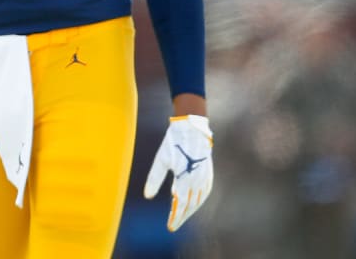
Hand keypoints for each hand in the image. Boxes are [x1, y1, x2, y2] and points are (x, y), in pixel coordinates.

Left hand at [144, 114, 212, 231]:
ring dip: (190, 211)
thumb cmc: (173, 142)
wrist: (191, 128)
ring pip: (199, 200)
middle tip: (174, 225)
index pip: (180, 204)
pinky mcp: (208, 172)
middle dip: (182, 217)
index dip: (175, 217)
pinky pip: (205, 192)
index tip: (170, 227)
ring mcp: (205, 176)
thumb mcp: (160, 160)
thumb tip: (148, 196)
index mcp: (185, 177)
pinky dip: (199, 201)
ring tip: (181, 217)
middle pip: (190, 205)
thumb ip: (154, 179)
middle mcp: (197, 179)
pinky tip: (194, 204)